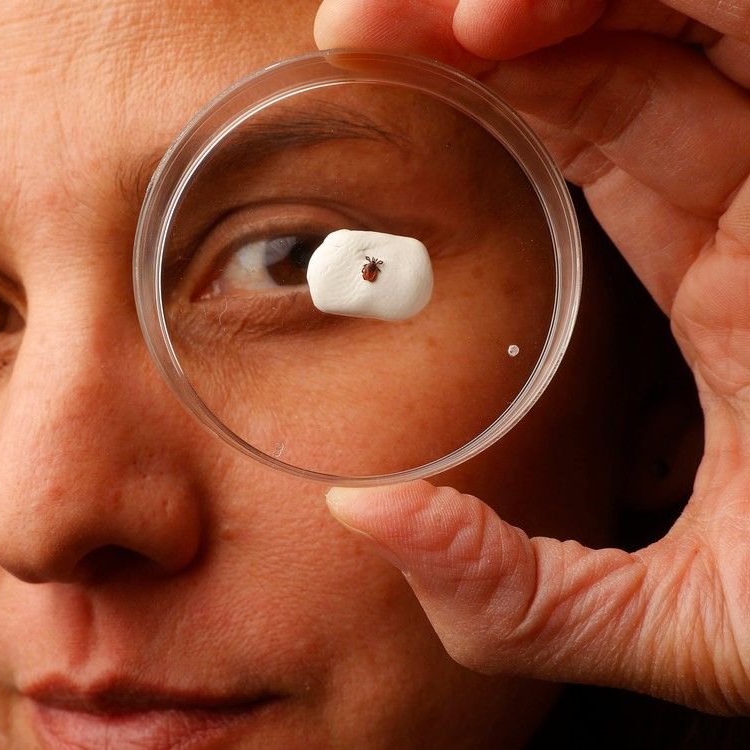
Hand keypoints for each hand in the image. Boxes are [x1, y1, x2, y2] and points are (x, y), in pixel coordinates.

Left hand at [316, 0, 749, 713]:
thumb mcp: (673, 622)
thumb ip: (509, 589)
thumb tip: (364, 515)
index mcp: (722, 282)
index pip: (589, 140)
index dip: (480, 100)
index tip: (361, 90)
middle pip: (608, 53)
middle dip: (470, 25)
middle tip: (353, 30)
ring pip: (670, 10)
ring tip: (415, 18)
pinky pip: (745, 7)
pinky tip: (497, 18)